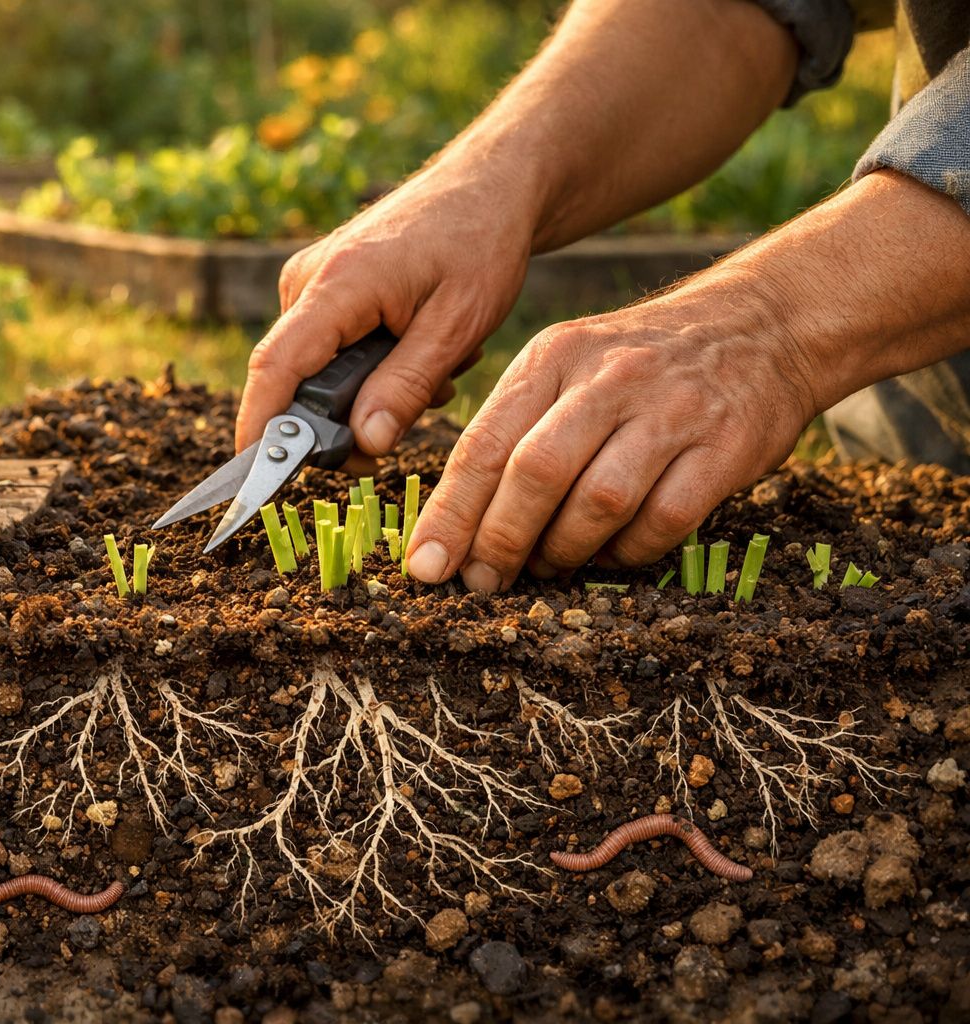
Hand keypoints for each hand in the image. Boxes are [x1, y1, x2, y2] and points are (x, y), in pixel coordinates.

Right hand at [235, 154, 539, 458]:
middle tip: (404, 430)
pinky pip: (328, 350)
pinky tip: (419, 350)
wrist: (488, 185)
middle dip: (343, 421)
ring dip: (369, 390)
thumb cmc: (479, 244)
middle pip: (293, 380)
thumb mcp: (457, 325)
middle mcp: (307, 281)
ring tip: (434, 370)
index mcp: (338, 285)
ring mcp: (310, 283)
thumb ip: (407, 386)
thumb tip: (365, 443)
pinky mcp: (321, 288)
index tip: (256, 480)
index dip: (260, 428)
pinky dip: (370, 367)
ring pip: (316, 370)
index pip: (276, 367)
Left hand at [403, 169, 969, 591]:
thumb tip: (456, 524)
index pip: (485, 444)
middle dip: (501, 540)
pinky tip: (614, 554)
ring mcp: (672, 410)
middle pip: (536, 473)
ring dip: (566, 549)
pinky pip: (665, 518)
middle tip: (485, 581)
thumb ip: (513, 432)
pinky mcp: (726, 445)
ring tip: (551, 565)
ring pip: (600, 500)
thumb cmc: (637, 365)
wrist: (760, 326)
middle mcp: (609, 378)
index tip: (427, 566)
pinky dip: (630, 551)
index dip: (451, 514)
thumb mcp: (566, 368)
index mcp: (553, 358)